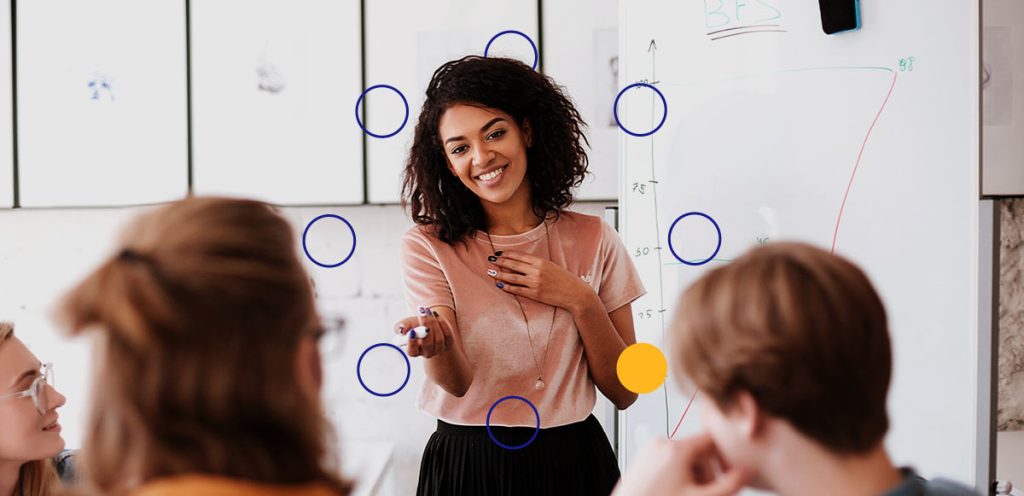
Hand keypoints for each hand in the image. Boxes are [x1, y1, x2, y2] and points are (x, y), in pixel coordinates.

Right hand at [393, 305, 453, 358]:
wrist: (430, 325)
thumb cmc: (415, 327)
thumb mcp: (407, 325)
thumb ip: (400, 327)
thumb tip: (401, 330)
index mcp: (415, 351)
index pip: (412, 351)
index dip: (412, 343)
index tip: (412, 331)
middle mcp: (427, 352)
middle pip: (428, 344)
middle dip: (425, 327)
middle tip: (422, 313)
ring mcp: (439, 349)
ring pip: (438, 339)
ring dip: (434, 323)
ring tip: (428, 311)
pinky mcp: (449, 343)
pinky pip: (448, 335)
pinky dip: (442, 323)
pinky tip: (436, 315)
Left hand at [489, 250, 593, 310]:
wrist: (574, 293)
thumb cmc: (563, 278)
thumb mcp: (550, 266)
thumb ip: (535, 264)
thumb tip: (517, 263)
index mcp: (540, 261)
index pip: (519, 255)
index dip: (506, 254)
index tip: (498, 253)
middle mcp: (536, 271)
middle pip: (513, 265)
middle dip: (500, 262)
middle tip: (490, 260)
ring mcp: (535, 283)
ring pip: (512, 277)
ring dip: (499, 274)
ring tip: (490, 272)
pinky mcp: (535, 294)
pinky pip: (517, 290)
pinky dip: (507, 287)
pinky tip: (500, 285)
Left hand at [612, 433, 748, 495]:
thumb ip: (729, 485)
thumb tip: (748, 471)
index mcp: (676, 448)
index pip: (712, 439)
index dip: (725, 456)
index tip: (731, 471)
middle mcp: (661, 443)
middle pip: (698, 452)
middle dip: (708, 473)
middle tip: (709, 493)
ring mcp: (649, 450)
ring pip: (683, 458)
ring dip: (693, 476)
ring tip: (691, 494)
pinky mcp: (642, 459)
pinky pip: (668, 462)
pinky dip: (678, 476)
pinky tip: (676, 493)